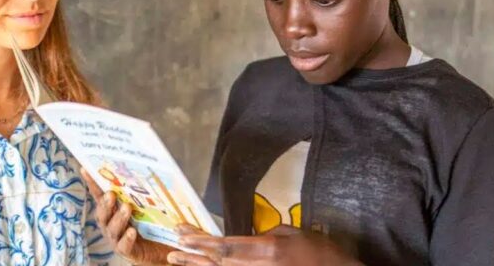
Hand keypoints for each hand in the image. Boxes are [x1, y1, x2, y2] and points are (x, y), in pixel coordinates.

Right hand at [81, 168, 173, 265]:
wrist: (156, 249)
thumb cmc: (147, 225)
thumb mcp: (142, 206)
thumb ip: (137, 193)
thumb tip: (139, 170)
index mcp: (110, 212)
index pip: (99, 196)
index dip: (92, 184)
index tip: (85, 170)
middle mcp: (109, 224)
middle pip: (103, 214)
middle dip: (105, 204)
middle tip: (111, 194)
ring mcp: (116, 239)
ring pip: (113, 229)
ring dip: (118, 218)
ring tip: (126, 208)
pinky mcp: (127, 251)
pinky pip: (124, 245)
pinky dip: (127, 238)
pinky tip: (132, 231)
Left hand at [167, 224, 361, 265]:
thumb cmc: (320, 254)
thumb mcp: (294, 234)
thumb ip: (268, 235)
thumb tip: (251, 237)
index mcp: (266, 250)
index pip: (225, 245)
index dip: (200, 240)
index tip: (182, 232)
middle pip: (217, 262)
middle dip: (193, 253)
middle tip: (173, 246)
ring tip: (175, 260)